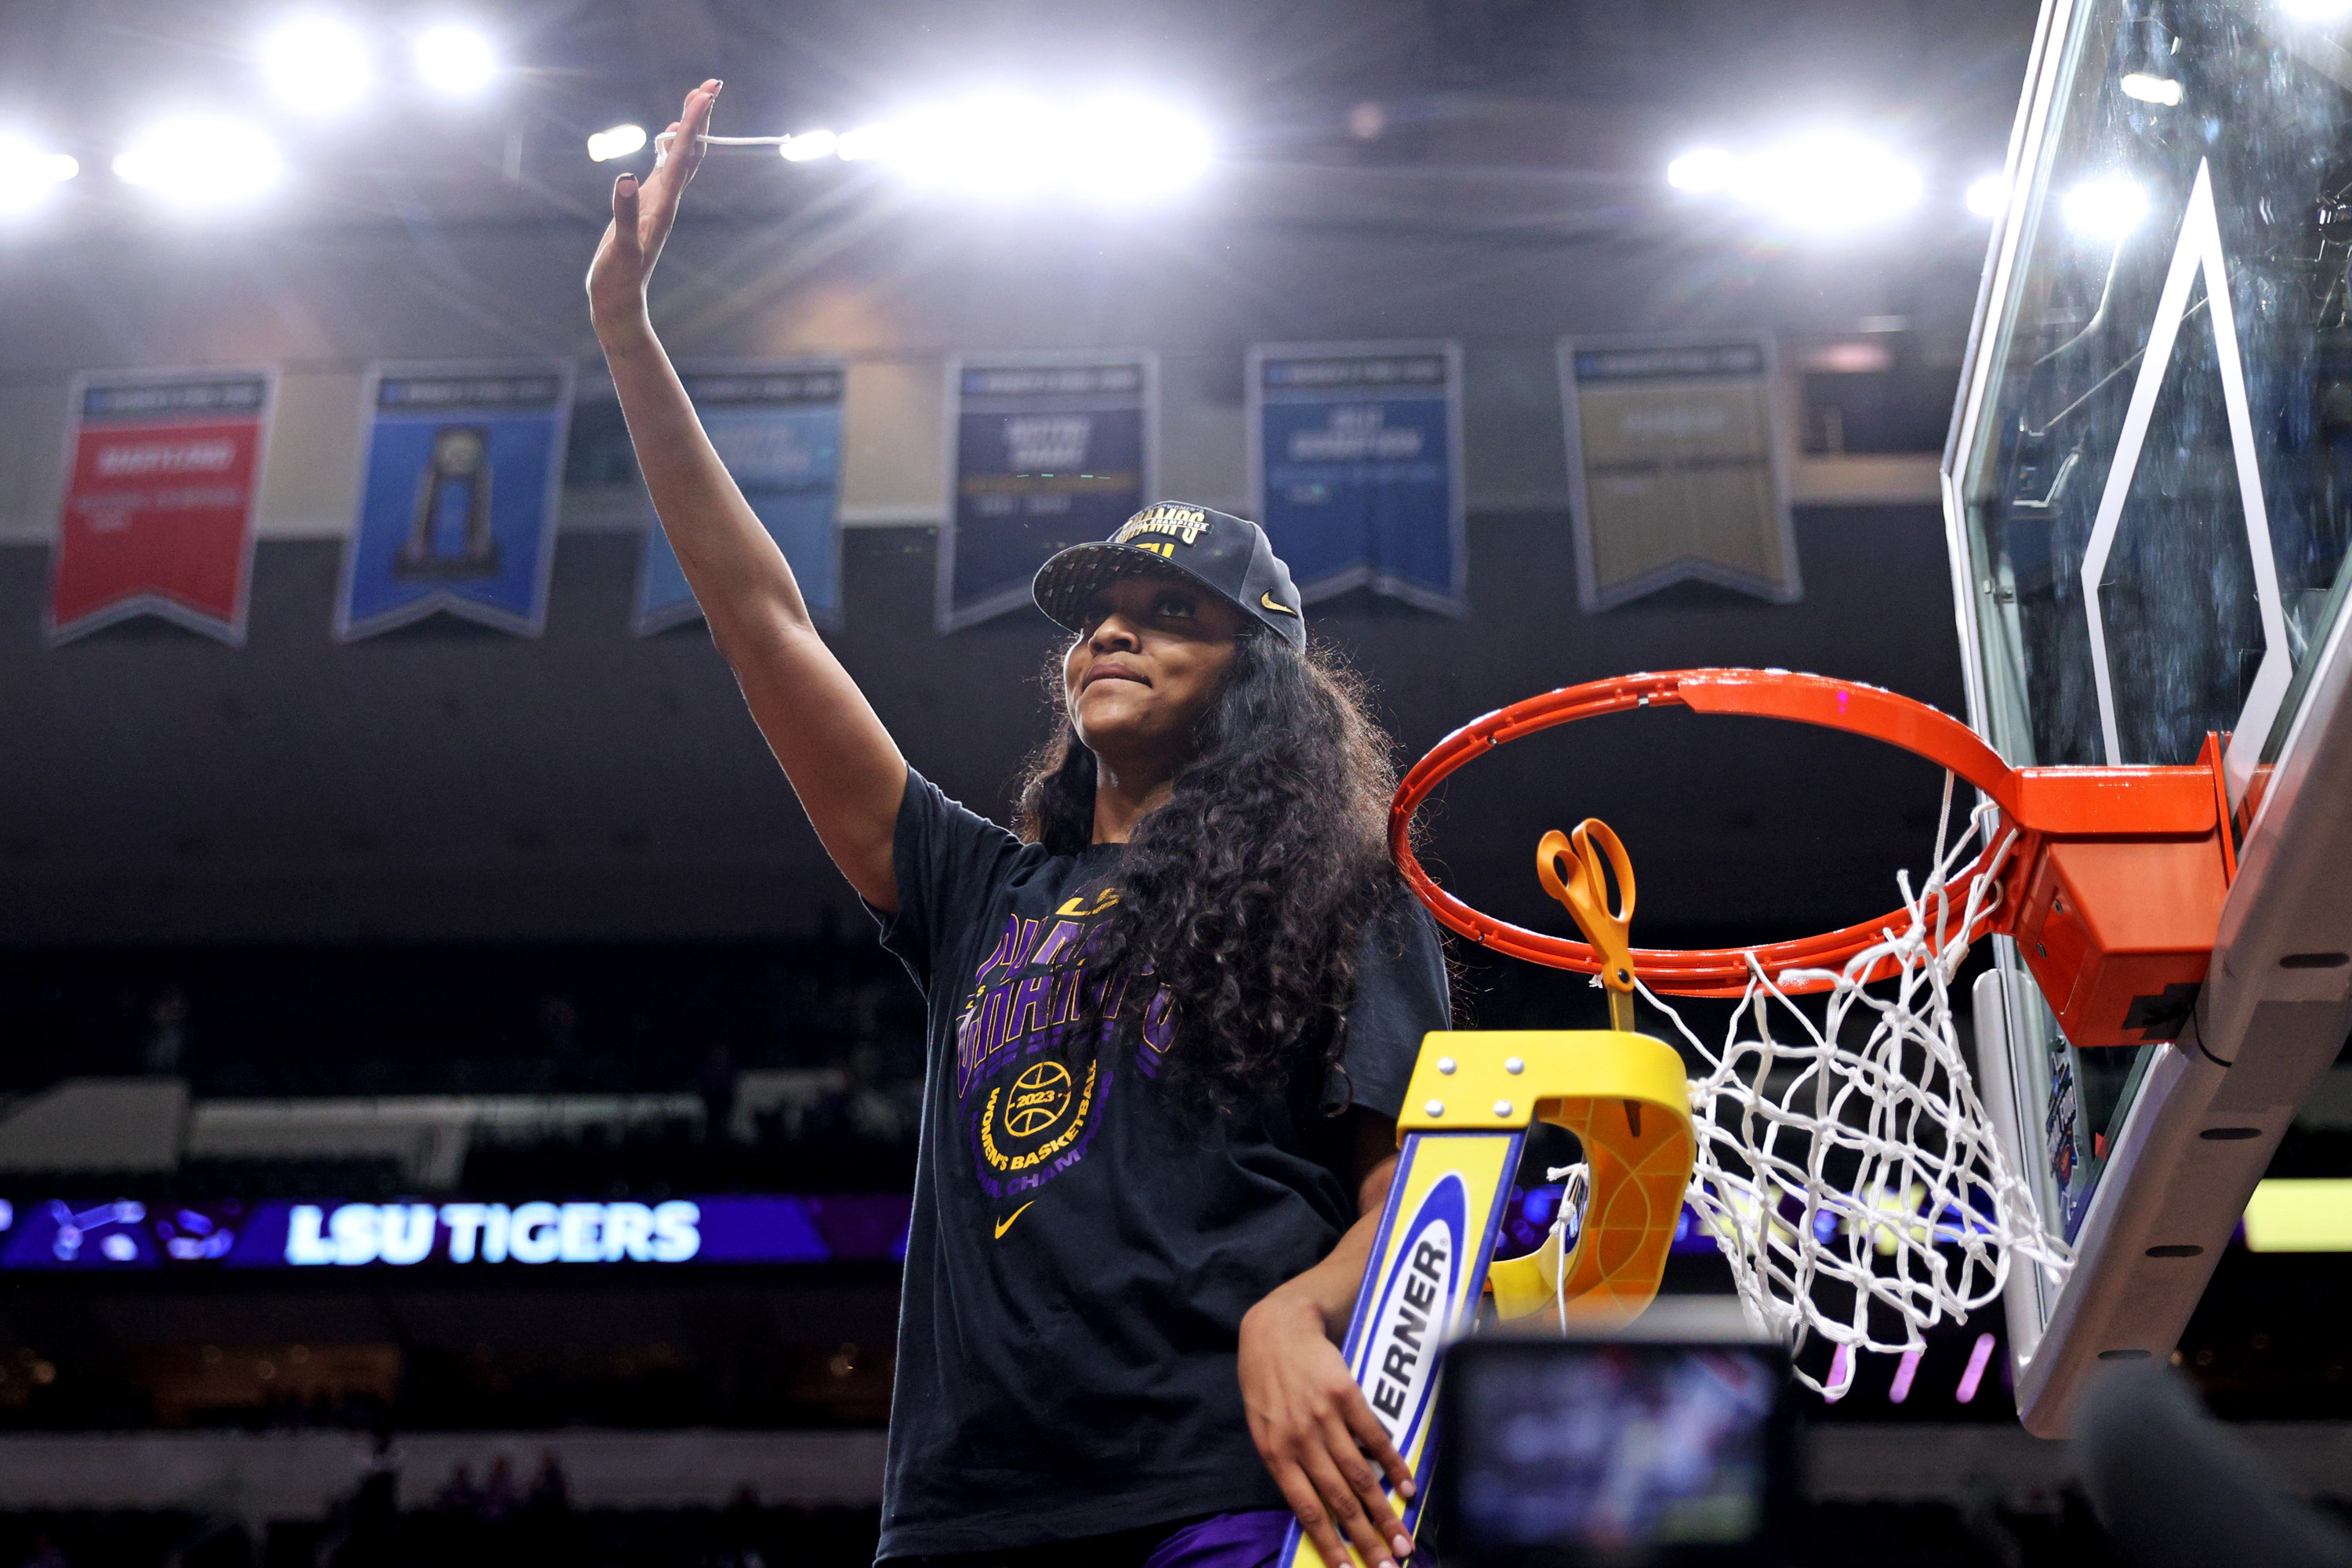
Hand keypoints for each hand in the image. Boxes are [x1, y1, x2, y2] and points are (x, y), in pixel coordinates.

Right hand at [587, 78, 718, 337]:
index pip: (682, 154)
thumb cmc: (619, 278)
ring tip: (696, 99)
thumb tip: (626, 179)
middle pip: (689, 150)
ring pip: (680, 157)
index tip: (705, 92)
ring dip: (689, 128)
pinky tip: (667, 137)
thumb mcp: (622, 248)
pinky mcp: (647, 206)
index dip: (693, 122)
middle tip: (711, 84)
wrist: (619, 301)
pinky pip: (664, 168)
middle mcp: (667, 199)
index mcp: (663, 203)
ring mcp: (658, 201)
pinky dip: (669, 147)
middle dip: (699, 116)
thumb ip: (625, 214)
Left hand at [1238, 1293, 1415, 1567]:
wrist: (1277, 1327)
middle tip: (1390, 1565)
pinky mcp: (1348, 1395)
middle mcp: (1301, 1441)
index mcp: (1276, 1453)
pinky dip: (1394, 1465)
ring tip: (1403, 1540)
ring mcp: (1325, 1418)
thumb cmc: (1266, 1380)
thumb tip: (1314, 1502)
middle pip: (1340, 1501)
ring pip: (1361, 1476)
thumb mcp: (1262, 1426)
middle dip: (1367, 1539)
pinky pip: (1375, 1438)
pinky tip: (1408, 1487)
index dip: (1331, 1544)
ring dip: (1385, 1513)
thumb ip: (1286, 1462)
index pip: (1307, 1510)